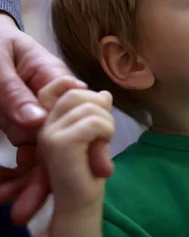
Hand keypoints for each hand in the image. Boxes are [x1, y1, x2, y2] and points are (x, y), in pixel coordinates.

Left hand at [0, 14, 111, 224]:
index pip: (78, 114)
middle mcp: (51, 104)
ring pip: (41, 155)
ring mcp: (36, 118)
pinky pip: (23, 156)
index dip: (89, 143)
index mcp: (55, 80)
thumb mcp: (0, 64)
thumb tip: (37, 121)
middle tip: (31, 207)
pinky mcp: (21, 128)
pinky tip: (5, 192)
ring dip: (29, 183)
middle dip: (48, 177)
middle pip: (61, 142)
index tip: (95, 169)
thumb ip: (17, 92)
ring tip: (16, 209)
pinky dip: (14, 176)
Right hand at [38, 77, 113, 235]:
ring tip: (102, 144)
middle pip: (78, 93)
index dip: (80, 87)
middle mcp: (43, 124)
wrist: (79, 203)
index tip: (101, 100)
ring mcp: (49, 133)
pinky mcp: (59, 144)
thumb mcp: (95, 134)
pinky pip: (94, 122)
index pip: (59, 87)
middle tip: (104, 133)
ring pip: (89, 106)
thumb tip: (104, 94)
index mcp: (48, 120)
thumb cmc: (88, 170)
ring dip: (106, 123)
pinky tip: (102, 147)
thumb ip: (95, 113)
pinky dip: (106, 131)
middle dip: (100, 108)